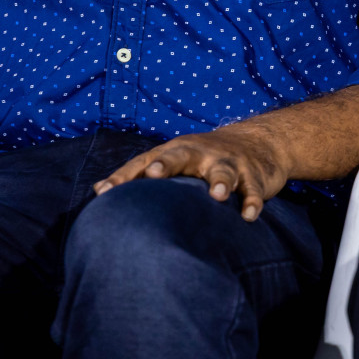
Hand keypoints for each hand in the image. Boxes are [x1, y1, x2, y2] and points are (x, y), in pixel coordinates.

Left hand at [93, 124, 290, 221]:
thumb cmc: (205, 157)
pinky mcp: (254, 176)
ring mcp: (230, 163)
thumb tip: (98, 190)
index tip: (105, 192)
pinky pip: (253, 189)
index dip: (126, 176)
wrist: (260, 142)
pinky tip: (248, 216)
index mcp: (178, 151)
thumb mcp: (174, 158)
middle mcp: (201, 154)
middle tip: (154, 174)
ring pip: (223, 171)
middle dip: (168, 164)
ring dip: (220, 182)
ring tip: (217, 196)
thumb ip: (138, 173)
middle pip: (182, 155)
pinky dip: (253, 201)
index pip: (146, 161)